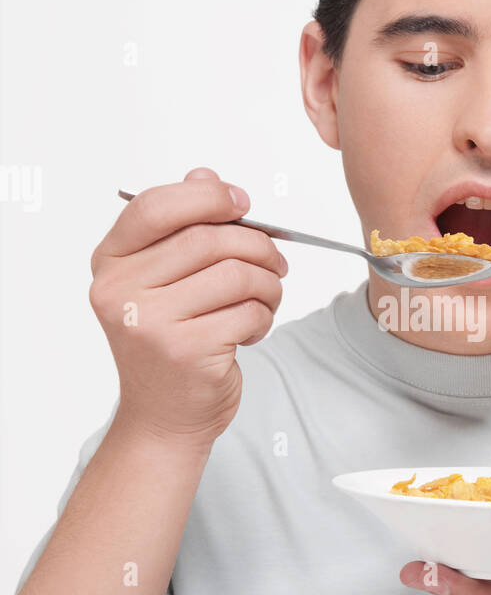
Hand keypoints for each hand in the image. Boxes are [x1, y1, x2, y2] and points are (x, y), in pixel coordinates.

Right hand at [89, 166, 287, 450]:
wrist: (163, 418)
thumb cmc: (169, 345)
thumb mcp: (163, 282)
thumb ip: (181, 227)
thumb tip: (205, 176)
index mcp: (110, 263)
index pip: (156, 206)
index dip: (207, 197)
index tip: (242, 204)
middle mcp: (121, 291)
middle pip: (208, 239)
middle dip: (257, 247)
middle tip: (276, 263)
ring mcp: (151, 323)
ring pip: (236, 274)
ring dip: (267, 285)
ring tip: (265, 300)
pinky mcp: (186, 351)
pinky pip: (247, 311)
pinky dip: (263, 317)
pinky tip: (252, 330)